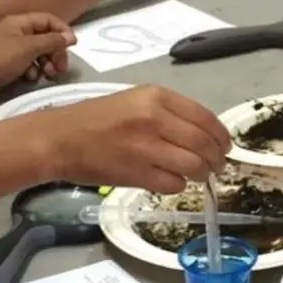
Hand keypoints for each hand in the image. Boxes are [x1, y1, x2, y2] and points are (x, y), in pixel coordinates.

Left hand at [0, 13, 73, 103]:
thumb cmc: (0, 59)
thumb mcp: (28, 48)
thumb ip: (51, 41)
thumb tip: (71, 38)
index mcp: (20, 22)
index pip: (48, 20)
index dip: (63, 31)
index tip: (73, 46)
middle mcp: (18, 32)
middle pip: (47, 37)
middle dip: (56, 52)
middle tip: (61, 68)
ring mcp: (15, 48)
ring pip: (41, 52)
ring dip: (48, 63)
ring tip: (49, 74)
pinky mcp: (13, 63)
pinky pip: (32, 64)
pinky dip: (36, 70)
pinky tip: (31, 78)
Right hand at [42, 85, 230, 193]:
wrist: (57, 139)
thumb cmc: (94, 120)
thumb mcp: (134, 101)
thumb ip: (168, 113)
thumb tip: (204, 135)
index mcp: (155, 96)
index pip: (205, 118)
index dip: (221, 136)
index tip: (225, 146)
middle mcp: (154, 118)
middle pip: (204, 144)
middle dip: (216, 159)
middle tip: (215, 166)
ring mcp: (146, 147)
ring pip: (194, 165)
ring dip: (201, 174)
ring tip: (197, 175)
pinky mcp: (137, 173)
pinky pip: (174, 184)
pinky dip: (178, 186)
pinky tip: (170, 181)